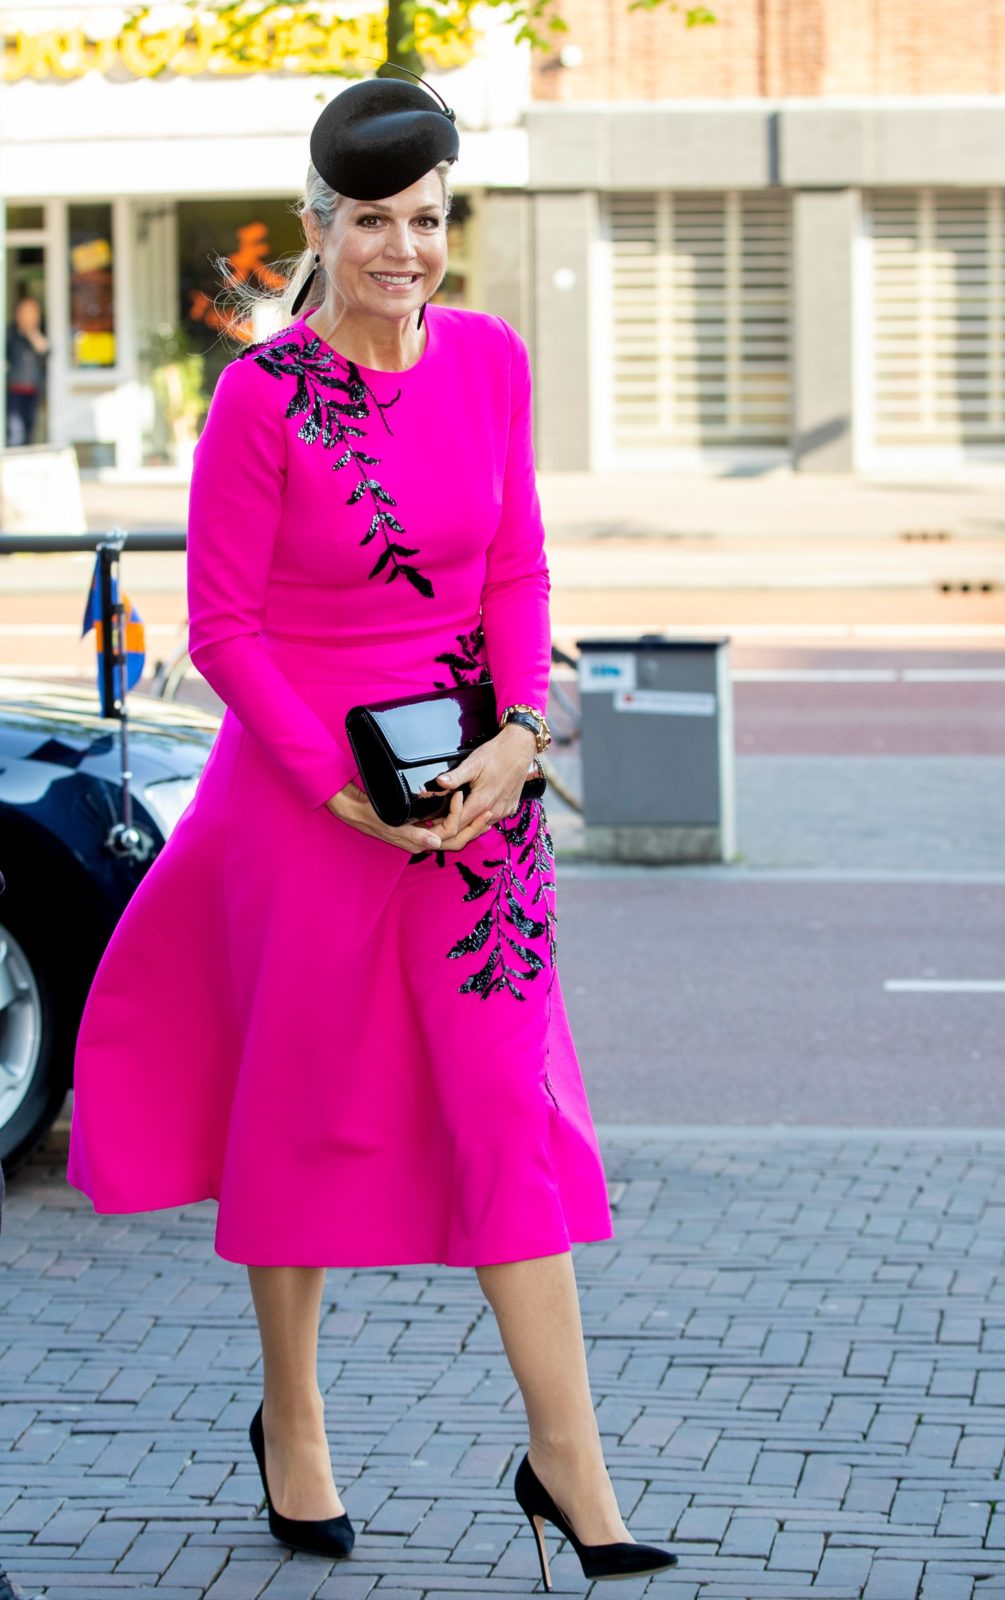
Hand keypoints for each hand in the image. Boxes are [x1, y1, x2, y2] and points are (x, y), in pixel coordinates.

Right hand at [324, 777, 493, 853]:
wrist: (356, 810)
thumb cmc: (371, 814)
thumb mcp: (391, 822)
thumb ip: (414, 833)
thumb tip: (436, 842)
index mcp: (419, 842)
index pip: (449, 833)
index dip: (458, 815)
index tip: (460, 794)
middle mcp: (424, 841)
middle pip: (458, 840)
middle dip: (475, 827)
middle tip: (489, 812)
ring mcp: (424, 836)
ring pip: (454, 836)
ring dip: (470, 826)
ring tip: (485, 815)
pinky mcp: (422, 828)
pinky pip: (446, 829)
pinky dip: (459, 822)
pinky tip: (466, 812)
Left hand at [425, 722, 538, 847]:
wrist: (520, 749)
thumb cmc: (497, 754)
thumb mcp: (473, 763)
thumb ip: (456, 776)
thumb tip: (440, 782)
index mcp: (482, 802)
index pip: (456, 826)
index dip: (441, 828)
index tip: (430, 825)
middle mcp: (494, 811)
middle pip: (467, 832)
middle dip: (449, 832)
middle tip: (434, 825)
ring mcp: (503, 812)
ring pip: (479, 828)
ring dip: (464, 826)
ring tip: (448, 818)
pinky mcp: (509, 809)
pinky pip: (490, 821)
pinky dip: (477, 821)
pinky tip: (469, 812)